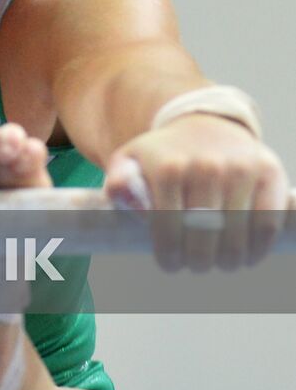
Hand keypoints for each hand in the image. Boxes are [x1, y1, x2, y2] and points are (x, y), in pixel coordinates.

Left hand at [104, 114, 288, 270]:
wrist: (203, 125)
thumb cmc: (163, 155)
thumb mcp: (130, 162)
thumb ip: (119, 183)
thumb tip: (126, 199)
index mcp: (168, 167)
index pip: (169, 230)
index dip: (169, 255)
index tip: (170, 263)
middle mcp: (206, 166)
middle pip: (204, 238)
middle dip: (197, 261)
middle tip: (195, 263)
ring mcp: (240, 168)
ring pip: (237, 238)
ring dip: (227, 260)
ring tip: (219, 261)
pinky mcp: (269, 173)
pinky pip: (267, 225)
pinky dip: (256, 248)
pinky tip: (244, 253)